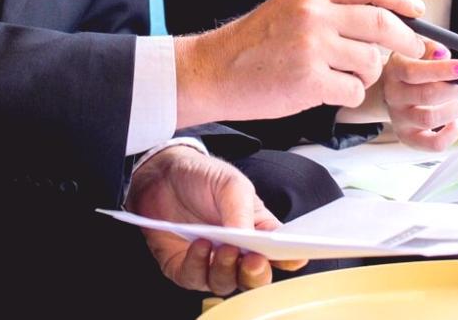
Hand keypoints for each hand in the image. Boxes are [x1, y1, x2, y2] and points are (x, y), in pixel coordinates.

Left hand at [125, 145, 306, 295]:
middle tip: (254, 259)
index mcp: (258, 232)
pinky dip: (198, 265)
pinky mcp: (183, 267)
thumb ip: (242, 212)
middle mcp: (237, 253)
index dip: (290, 259)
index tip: (294, 257)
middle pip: (254, 278)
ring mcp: (210, 263)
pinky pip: (193, 278)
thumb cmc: (203, 177)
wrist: (162, 174)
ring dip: (226, 269)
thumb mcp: (231, 184)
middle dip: (256, 274)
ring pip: (225, 283)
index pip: (280, 254)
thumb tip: (250, 241)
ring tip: (224, 248)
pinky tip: (199, 245)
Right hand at [174, 0, 428, 125]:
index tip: (417, 10)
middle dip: (407, 40)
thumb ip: (330, 6)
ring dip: (367, 74)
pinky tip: (329, 93)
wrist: (213, 72)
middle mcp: (312, 13)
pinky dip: (349, 95)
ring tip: (344, 76)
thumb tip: (384, 16)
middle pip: (383, 23)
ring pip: (371, 61)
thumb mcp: (289, 6)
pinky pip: (354, 90)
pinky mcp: (310, 81)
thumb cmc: (253, 44)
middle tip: (414, 50)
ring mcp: (312, 47)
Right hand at [381, 44, 457, 151]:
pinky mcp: (408, 138)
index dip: (444, 70)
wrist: (391, 88)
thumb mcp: (417, 49)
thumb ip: (431, 49)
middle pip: (427, 96)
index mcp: (395, 71)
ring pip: (431, 119)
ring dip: (457, 108)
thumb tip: (443, 54)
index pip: (415, 72)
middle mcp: (394, 96)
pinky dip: (452, 133)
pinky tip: (455, 119)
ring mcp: (400, 119)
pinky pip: (434, 144)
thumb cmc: (411, 67)